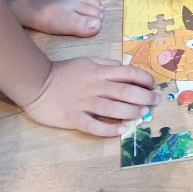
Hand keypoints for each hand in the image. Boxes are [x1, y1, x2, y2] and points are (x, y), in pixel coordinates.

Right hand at [23, 57, 156, 136]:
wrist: (36, 83)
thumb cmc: (63, 72)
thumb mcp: (86, 60)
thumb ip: (105, 64)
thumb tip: (123, 67)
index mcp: (99, 71)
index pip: (128, 73)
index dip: (144, 79)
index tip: (154, 85)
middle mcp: (95, 86)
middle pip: (125, 91)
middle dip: (144, 96)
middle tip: (156, 101)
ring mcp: (85, 103)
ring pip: (114, 108)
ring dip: (132, 111)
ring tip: (144, 114)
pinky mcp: (74, 118)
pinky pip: (95, 125)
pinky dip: (109, 129)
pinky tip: (122, 130)